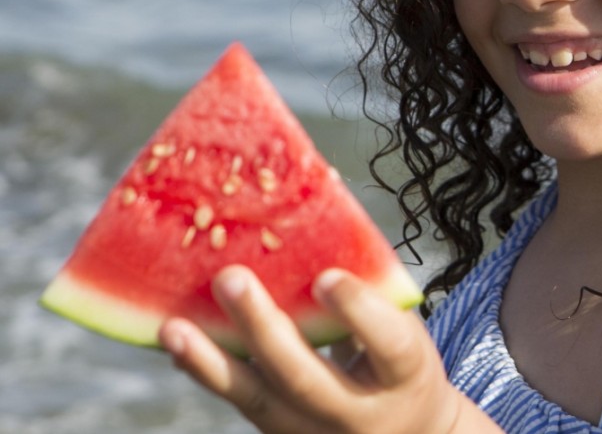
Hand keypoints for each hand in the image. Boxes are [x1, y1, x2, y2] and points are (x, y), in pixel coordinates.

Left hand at [158, 265, 465, 433]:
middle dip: (263, 329)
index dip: (358, 312)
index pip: (388, 345)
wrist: (405, 430)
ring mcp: (315, 432)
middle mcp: (359, 414)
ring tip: (174, 327)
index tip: (327, 276)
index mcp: (405, 376)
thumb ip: (371, 288)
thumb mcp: (404, 326)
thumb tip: (318, 212)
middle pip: (306, 378)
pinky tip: (177, 340)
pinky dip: (206, 370)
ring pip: (259, 400)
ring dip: (211, 362)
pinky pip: (240, 401)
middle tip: (231, 278)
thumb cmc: (398, 357)